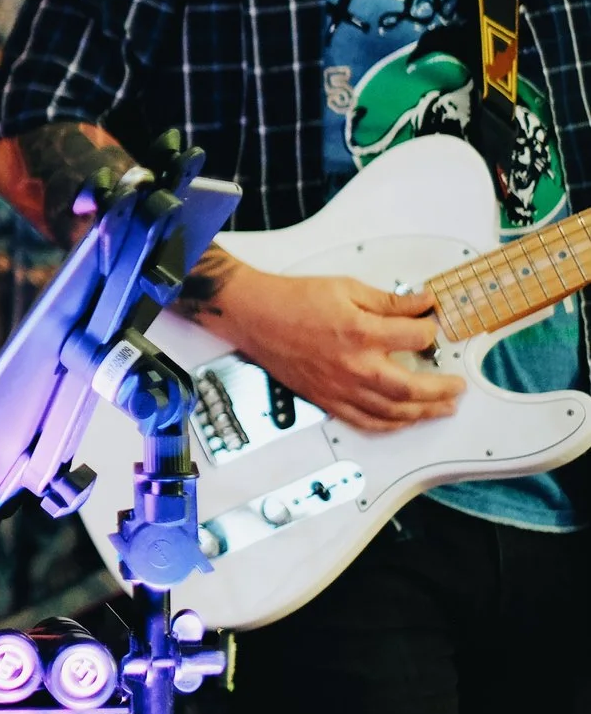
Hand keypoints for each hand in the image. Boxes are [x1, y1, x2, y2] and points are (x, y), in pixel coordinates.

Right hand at [214, 265, 464, 432]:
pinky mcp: (326, 399)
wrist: (254, 315)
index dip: (430, 331)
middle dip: (442, 389)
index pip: (415, 337)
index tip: (432, 327)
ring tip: (442, 408)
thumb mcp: (347, 288)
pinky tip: (403, 421)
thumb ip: (389, 301)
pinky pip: (364, 421)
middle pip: (411, 388)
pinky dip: (389, 425)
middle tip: (458, 387)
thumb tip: (422, 304)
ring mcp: (340, 387)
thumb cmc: (294, 299)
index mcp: (362, 332)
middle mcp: (355, 366)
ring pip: (392, 411)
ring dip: (423, 412)